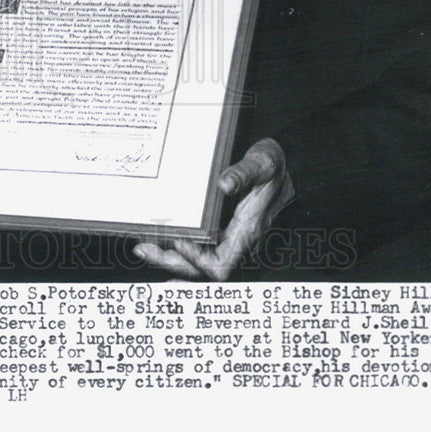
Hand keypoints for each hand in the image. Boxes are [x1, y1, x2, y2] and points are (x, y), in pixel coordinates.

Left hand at [134, 138, 292, 280]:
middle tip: (143, 249)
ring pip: (198, 261)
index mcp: (249, 231)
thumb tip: (223, 184)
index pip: (220, 266)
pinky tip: (160, 239)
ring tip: (143, 246)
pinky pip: (200, 249)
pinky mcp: (224, 230)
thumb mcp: (262, 163)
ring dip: (170, 257)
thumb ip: (243, 173)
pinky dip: (178, 248)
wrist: (287, 162)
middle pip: (202, 269)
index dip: (197, 260)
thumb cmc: (274, 164)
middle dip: (172, 262)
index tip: (179, 240)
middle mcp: (239, 240)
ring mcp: (231, 238)